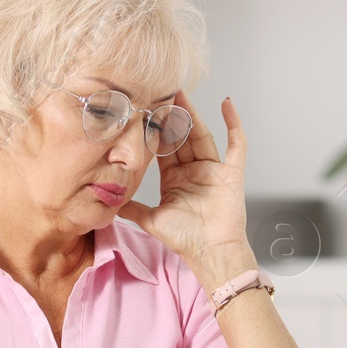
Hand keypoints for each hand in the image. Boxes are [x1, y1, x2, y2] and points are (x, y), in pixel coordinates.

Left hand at [114, 90, 249, 282]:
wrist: (210, 253)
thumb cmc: (186, 240)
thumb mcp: (151, 220)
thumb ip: (132, 207)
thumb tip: (109, 200)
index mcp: (174, 180)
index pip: (162, 148)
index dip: (154, 131)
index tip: (144, 112)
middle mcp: (193, 171)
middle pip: (181, 137)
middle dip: (171, 117)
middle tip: (160, 94)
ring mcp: (213, 170)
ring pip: (202, 135)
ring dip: (193, 115)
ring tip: (181, 94)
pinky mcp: (232, 172)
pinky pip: (236, 144)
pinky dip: (234, 124)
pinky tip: (227, 104)